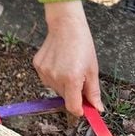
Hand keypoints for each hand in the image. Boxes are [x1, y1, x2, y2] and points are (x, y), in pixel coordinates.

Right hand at [34, 1, 103, 116]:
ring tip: (68, 66)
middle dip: (73, 93)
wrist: (66, 25)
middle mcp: (56, 77)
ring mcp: (44, 71)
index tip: (84, 107)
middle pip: (65, 98)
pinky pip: (47, 79)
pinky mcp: (37, 65)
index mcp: (72, 79)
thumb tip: (97, 109)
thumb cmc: (82, 44)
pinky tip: (59, 62)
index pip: (73, 107)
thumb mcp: (92, 69)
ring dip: (63, 84)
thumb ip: (93, 92)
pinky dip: (54, 75)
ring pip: (56, 88)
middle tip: (79, 77)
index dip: (79, 109)